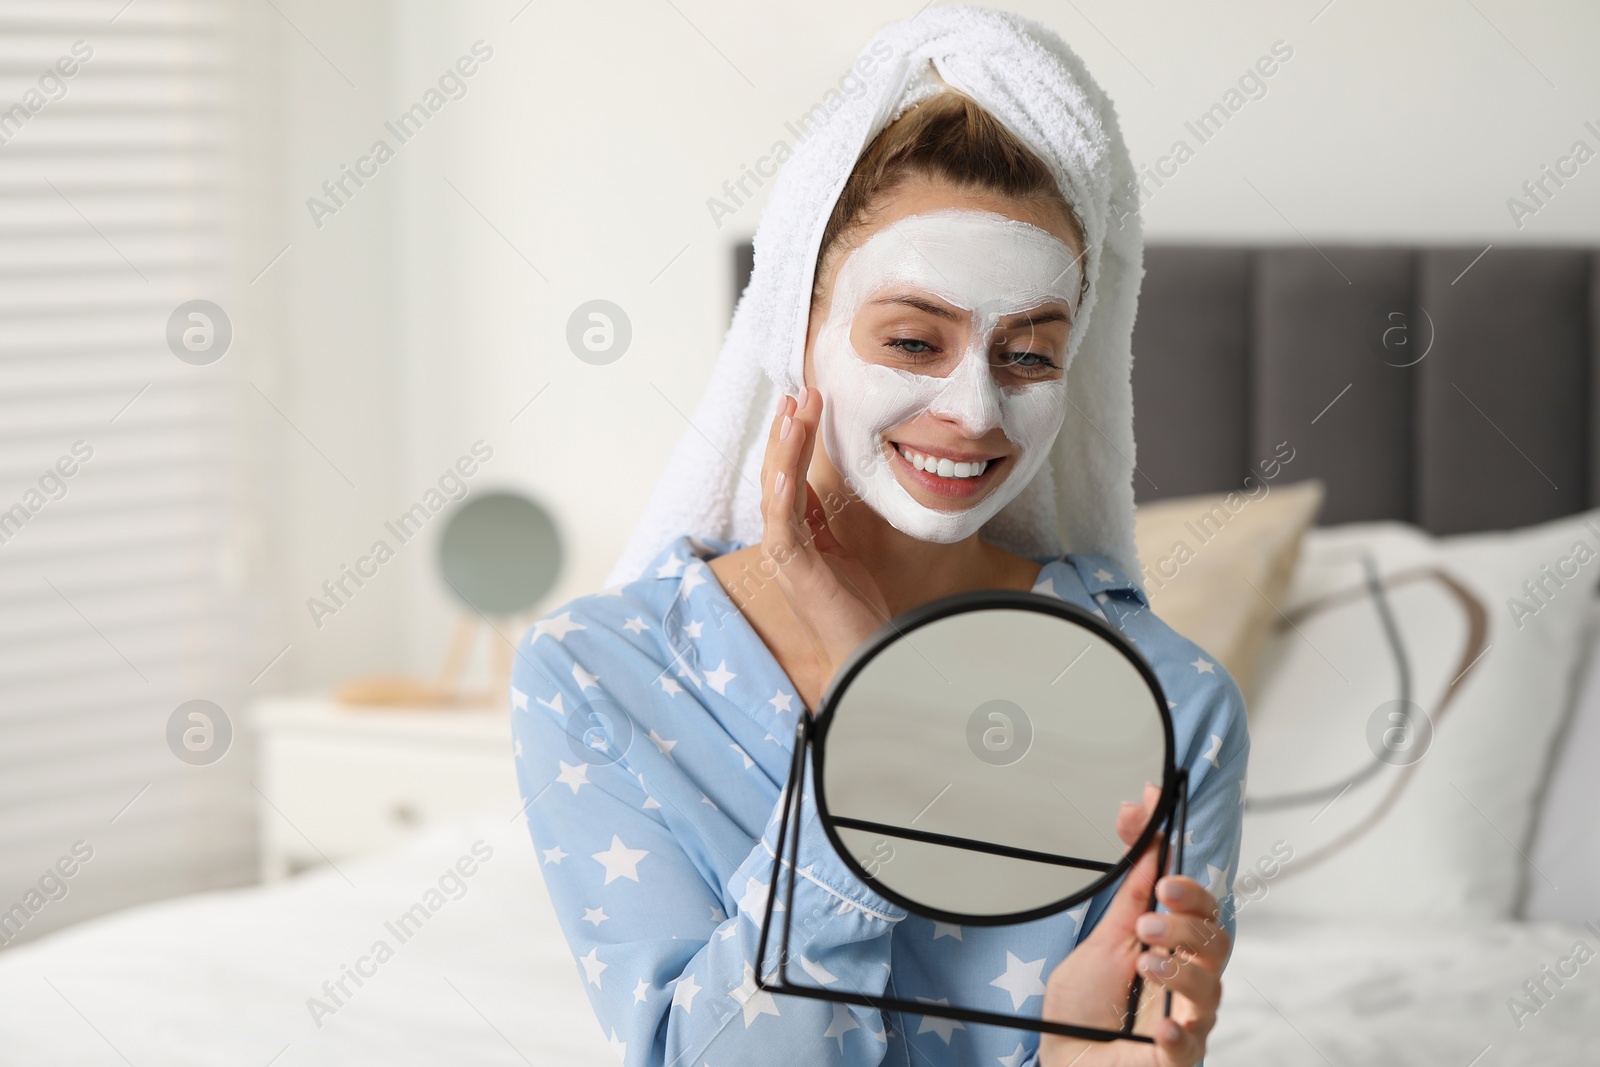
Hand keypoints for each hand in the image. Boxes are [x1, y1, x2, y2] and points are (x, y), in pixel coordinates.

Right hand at [760, 387, 890, 710]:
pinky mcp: (794, 572)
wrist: (868, 660)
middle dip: (787, 434)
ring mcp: (785, 559)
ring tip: (794, 411)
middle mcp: (785, 545)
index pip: (791, 480)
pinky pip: (782, 524)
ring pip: (775, 493)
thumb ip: (836, 524)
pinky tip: (791, 463)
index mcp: (799, 540)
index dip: (795, 442)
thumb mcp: (850, 555)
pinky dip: (783, 491)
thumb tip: (839, 487)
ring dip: (784, 450)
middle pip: (778, 478)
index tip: (804, 405)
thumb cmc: (860, 614)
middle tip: (799, 394)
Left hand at [1037, 783, 1229, 1066]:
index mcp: (1171, 950)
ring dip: (1180, 970)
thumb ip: (1126, 892)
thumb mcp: (1099, 940)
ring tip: (1145, 962)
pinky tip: (1160, 1026)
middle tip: (1148, 922)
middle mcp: (1185, 984)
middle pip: (1216, 944)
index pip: (1200, 910)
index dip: (1190, 885)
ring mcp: (1184, 1023)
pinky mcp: (1174, 1059)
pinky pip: (1191, 1046)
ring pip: (1211, 990)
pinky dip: (1178, 1034)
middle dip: (1187, 925)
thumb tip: (1141, 827)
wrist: (1063, 1063)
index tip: (1165, 878)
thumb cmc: (1083, 1010)